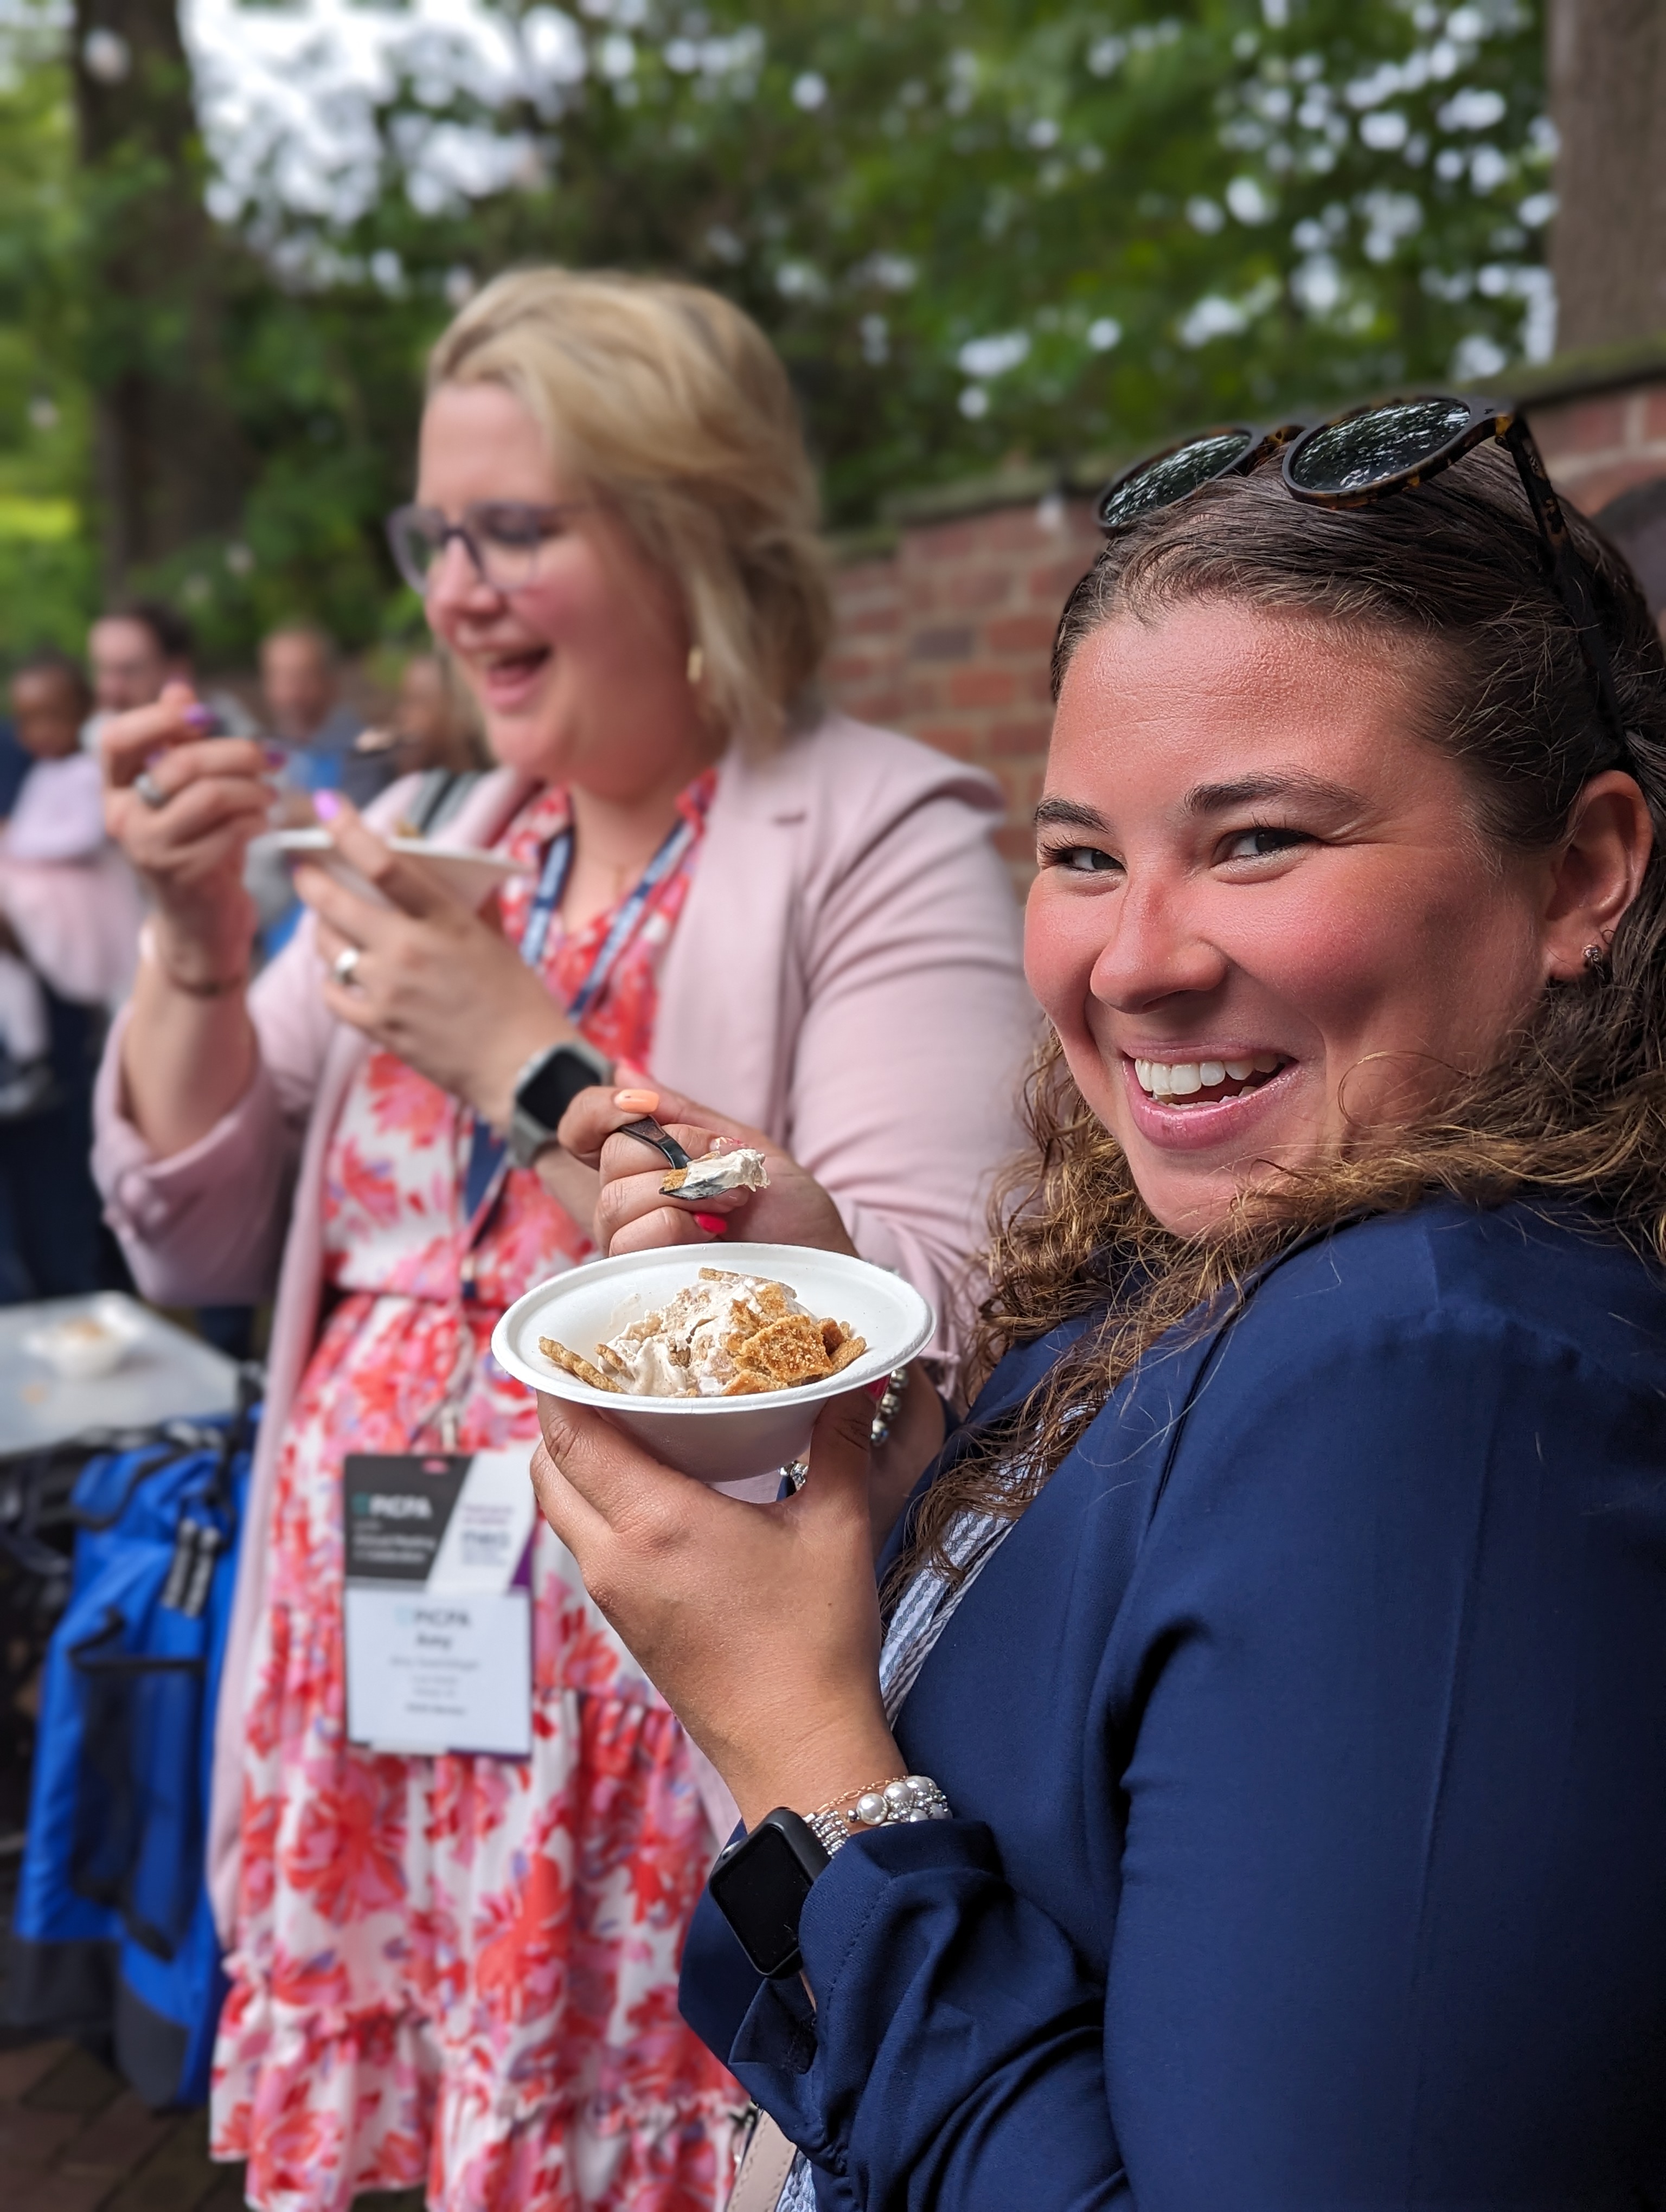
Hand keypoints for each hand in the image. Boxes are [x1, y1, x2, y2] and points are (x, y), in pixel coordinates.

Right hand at [102, 681, 266, 981]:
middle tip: (270, 757)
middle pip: (179, 763)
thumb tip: (178, 687)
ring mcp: (149, 849)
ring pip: (208, 795)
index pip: (117, 739)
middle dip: (235, 753)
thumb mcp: (188, 794)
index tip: (205, 714)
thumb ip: (180, 744)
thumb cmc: (198, 848)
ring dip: (252, 788)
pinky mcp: (183, 875)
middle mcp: (122, 819)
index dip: (160, 718)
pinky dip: (256, 820)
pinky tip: (264, 822)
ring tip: (271, 793)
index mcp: (114, 791)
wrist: (201, 923)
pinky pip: (230, 831)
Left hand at [295, 799, 575, 1121]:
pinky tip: (342, 972)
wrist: (524, 1068)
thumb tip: (421, 855)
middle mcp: (410, 951)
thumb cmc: (517, 998)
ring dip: (322, 929)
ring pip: (328, 946)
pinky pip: (332, 992)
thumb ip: (458, 896)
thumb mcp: (493, 936)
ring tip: (329, 923)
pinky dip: (332, 978)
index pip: (385, 865)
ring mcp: (389, 991)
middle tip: (305, 871)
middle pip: (336, 903)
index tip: (327, 806)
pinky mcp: (378, 1027)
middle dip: (311, 880)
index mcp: (446, 921)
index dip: (349, 830)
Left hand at [531, 1389, 900, 1828]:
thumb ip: (841, 1441)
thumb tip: (866, 1374)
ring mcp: (613, 1594)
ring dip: (571, 1459)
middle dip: (558, 1412)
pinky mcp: (625, 1621)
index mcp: (655, 1522)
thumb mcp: (837, 1525)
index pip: (570, 1433)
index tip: (568, 1338)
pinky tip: (640, 1484)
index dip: (556, 1379)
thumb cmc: (815, 1640)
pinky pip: (584, 1542)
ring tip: (617, 1417)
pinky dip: (591, 1501)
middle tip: (597, 1369)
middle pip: (549, 1467)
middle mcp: (616, 1556)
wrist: (797, 1747)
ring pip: (560, 1508)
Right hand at [559, 1082, 857, 1257]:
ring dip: (684, 1192)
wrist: (824, 1270)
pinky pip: (631, 1237)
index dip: (595, 1111)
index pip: (584, 1129)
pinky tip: (712, 1240)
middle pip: (612, 1156)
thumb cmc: (793, 1217)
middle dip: (677, 1153)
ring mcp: (633, 1248)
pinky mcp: (642, 1283)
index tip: (638, 1108)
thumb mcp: (746, 1149)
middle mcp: (630, 1209)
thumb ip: (684, 1117)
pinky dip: (677, 1226)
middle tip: (729, 1175)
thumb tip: (624, 1071)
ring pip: (616, 1198)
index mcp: (650, 1170)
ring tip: (730, 1208)